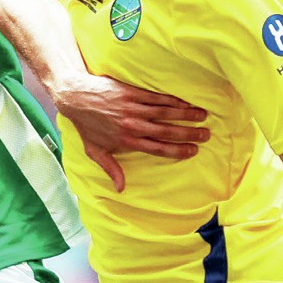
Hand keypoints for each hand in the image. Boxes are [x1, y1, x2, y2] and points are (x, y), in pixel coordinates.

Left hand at [54, 75, 208, 192]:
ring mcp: (134, 108)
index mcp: (126, 141)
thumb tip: (121, 189)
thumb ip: (110, 169)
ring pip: (166, 113)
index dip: (177, 150)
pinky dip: (174, 100)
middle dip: (188, 134)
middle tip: (206, 135)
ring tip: (203, 116)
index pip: (157, 148)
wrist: (76, 97)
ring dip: (186, 114)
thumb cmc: (86, 126)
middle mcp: (132, 126)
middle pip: (166, 131)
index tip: (193, 151)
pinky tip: (186, 102)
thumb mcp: (94, 151)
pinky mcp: (133, 93)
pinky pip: (158, 97)